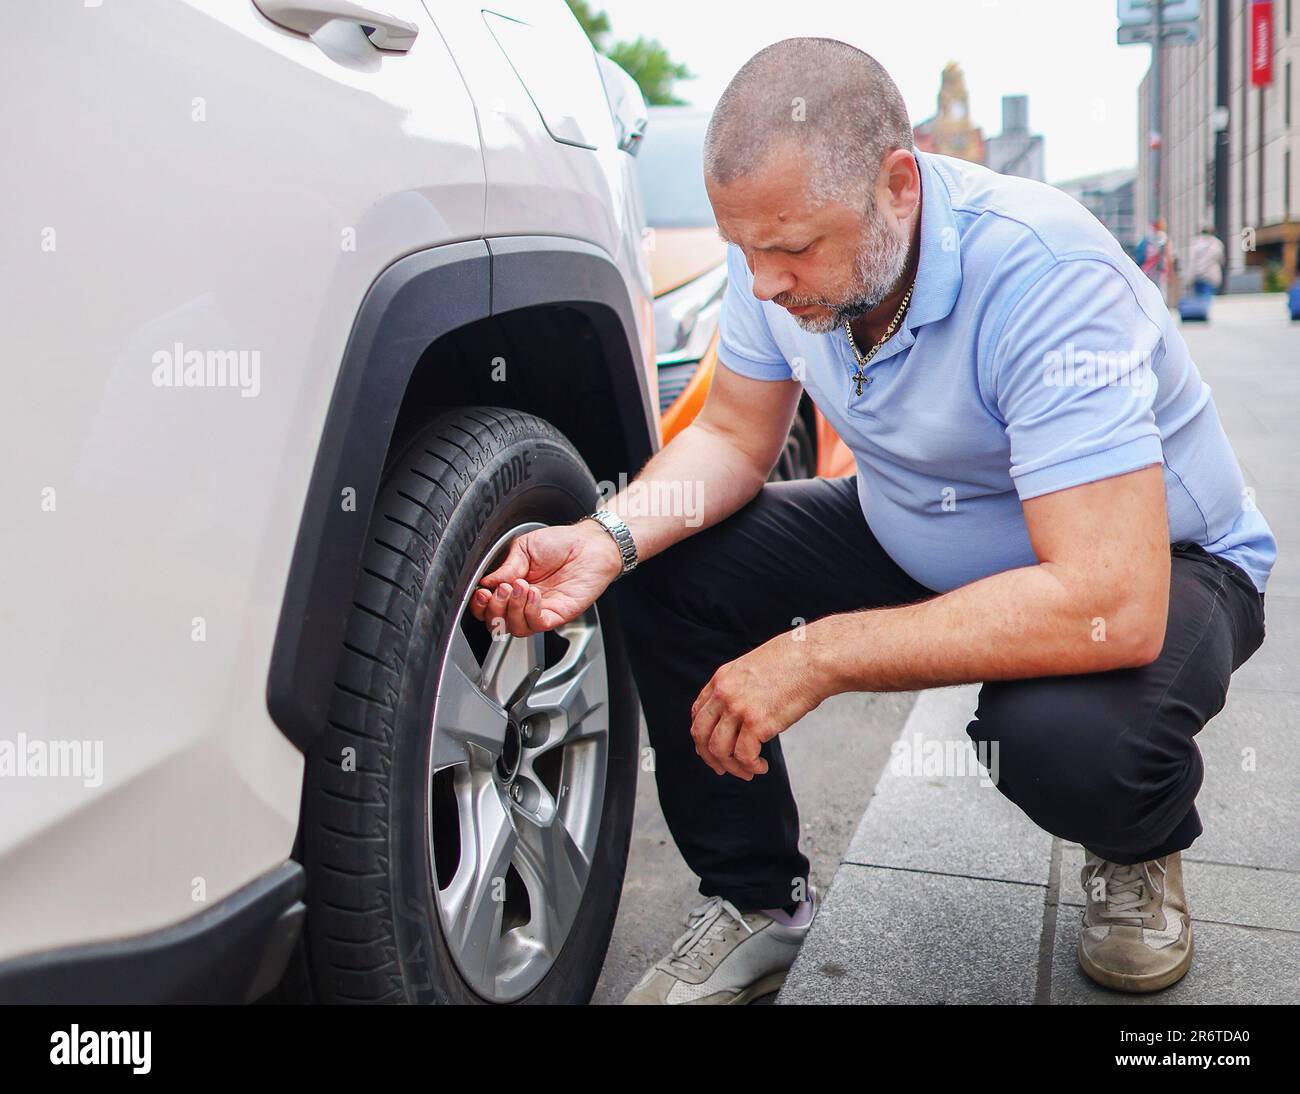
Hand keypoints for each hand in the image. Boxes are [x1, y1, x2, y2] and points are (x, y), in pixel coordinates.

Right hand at [468, 520, 623, 637]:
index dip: (480, 605)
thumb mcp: (524, 547)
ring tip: (520, 585)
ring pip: (515, 628)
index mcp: (512, 586)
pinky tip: (534, 593)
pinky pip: (537, 624)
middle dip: (493, 609)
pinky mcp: (557, 615)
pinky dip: (530, 610)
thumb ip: (505, 567)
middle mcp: (524, 602)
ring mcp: (540, 610)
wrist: (589, 544)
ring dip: (512, 609)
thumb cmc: (561, 543)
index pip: (487, 608)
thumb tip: (485, 582)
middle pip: (497, 624)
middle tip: (501, 589)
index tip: (482, 592)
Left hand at [689, 631, 829, 779]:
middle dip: (709, 757)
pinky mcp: (757, 723)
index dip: (702, 735)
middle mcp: (724, 694)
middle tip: (722, 768)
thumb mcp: (754, 666)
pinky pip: (744, 756)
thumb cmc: (794, 660)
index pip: (698, 712)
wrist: (814, 659)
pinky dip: (751, 767)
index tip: (710, 747)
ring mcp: (738, 708)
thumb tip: (743, 708)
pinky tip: (761, 766)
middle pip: (701, 734)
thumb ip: (740, 686)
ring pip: (719, 750)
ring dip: (732, 767)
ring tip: (748, 771)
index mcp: (722, 678)